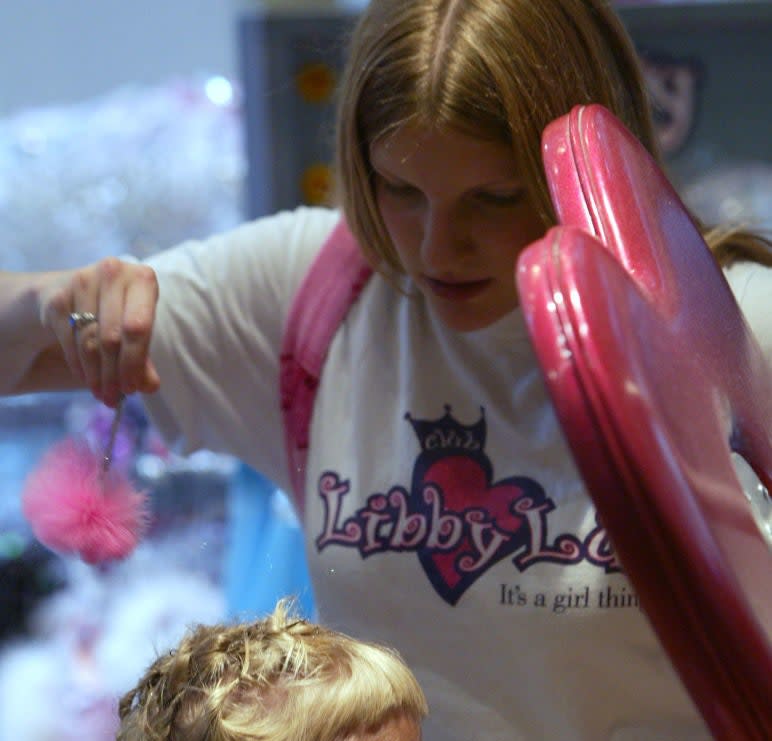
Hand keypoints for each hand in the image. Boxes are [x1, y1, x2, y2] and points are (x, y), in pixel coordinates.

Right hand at [40, 257, 160, 405]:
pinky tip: (85, 378)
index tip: (132, 389)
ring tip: (102, 393)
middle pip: (112, 337)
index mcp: (143, 278)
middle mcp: (113, 272)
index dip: (134, 362)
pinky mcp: (56, 295)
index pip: (138, 328)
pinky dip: (78, 364)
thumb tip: (151, 387)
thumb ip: (144, 359)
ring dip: (96, 374)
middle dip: (114, 373)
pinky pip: (69, 340)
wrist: (70, 291)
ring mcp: (82, 280)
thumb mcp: (135, 332)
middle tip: (114, 398)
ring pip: (89, 341)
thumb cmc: (115, 313)